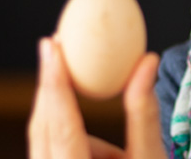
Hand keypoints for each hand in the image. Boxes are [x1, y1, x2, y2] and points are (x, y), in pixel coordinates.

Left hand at [28, 38, 166, 158]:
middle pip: (43, 126)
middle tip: (59, 46)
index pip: (60, 123)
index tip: (52, 43)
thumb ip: (143, 112)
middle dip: (53, 88)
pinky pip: (54, 152)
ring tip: (118, 152)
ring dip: (74, 128)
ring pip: (50, 140)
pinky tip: (107, 157)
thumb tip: (146, 60)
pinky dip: (73, 142)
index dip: (55, 80)